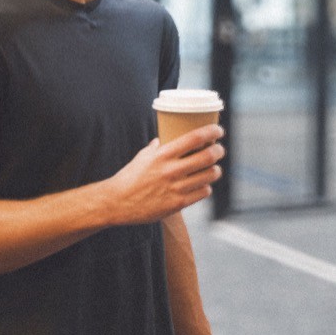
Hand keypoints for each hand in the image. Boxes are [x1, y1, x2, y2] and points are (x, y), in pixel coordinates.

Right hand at [106, 124, 224, 224]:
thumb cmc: (129, 177)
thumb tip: (164, 138)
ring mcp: (175, 188)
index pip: (195, 138)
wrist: (116, 203)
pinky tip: (203, 185)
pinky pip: (204, 192)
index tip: (219, 130)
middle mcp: (171, 170)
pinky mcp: (178, 203)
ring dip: (215, 170)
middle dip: (219, 151)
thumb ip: (157, 147)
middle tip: (219, 150)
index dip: (212, 132)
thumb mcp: (142, 157)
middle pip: (208, 156)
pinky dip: (206, 187)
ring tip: (213, 169)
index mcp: (163, 154)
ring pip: (210, 175)